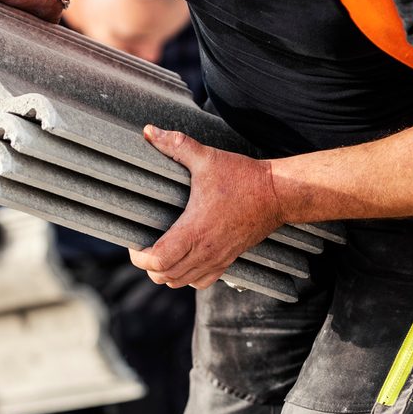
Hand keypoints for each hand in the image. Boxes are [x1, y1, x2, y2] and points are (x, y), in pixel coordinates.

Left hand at [130, 126, 283, 288]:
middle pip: (165, 276)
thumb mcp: (207, 158)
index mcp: (195, 230)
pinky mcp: (228, 260)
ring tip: (161, 254)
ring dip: (166, 272)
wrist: (278, 195)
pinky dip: (187, 277)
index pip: (158, 260)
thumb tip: (148, 131)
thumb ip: (176, 144)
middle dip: (148, 265)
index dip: (140, 256)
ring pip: (181, 281)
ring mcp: (218, 258)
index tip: (135, 244)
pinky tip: (184, 260)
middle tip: (144, 246)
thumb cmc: (243, 178)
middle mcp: (205, 250)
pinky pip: (201, 282)